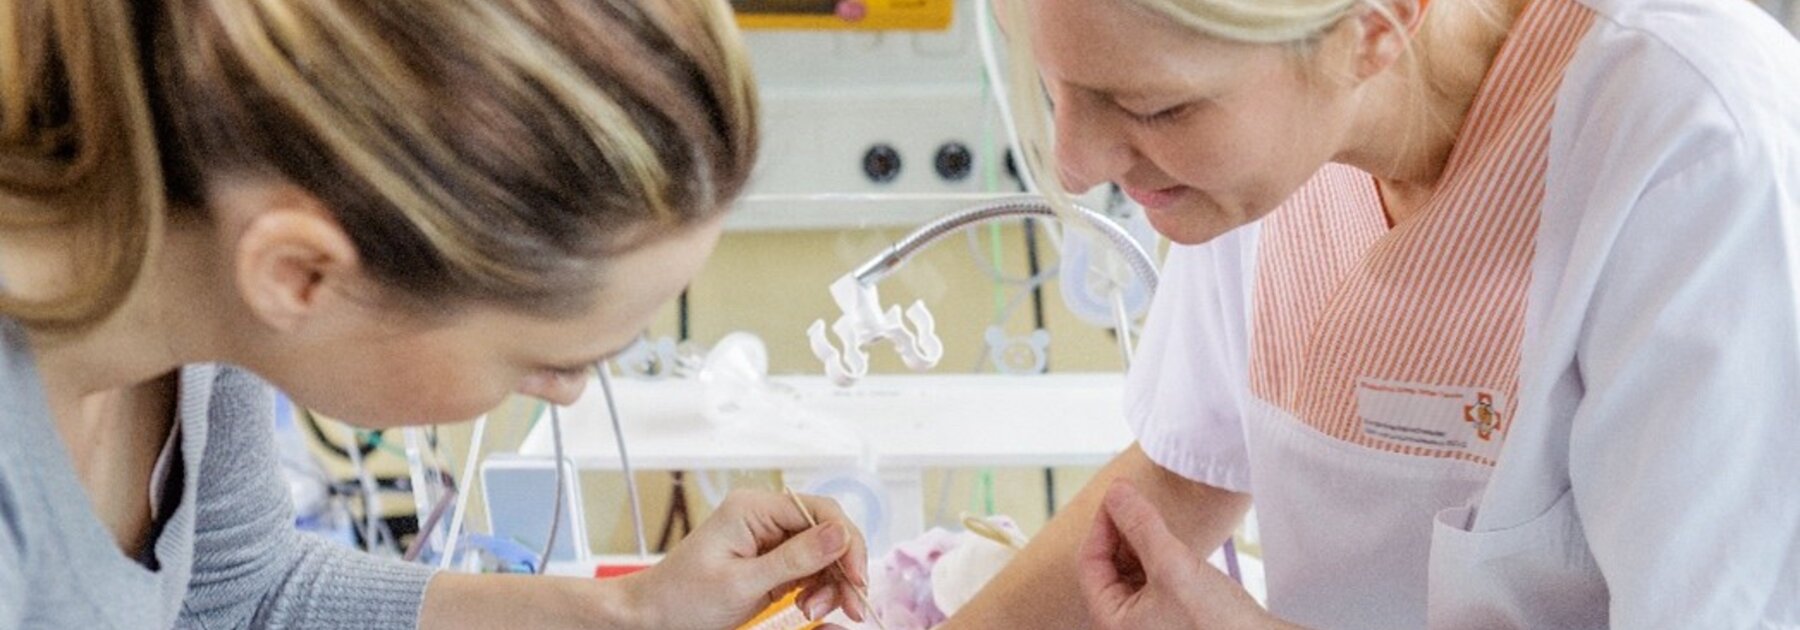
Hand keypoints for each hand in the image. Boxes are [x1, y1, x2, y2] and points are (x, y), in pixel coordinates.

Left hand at [619, 489, 869, 628]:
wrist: (652, 616)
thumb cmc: (682, 598)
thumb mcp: (742, 582)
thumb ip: (794, 559)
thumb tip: (838, 534)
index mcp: (754, 509)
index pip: (820, 511)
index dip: (845, 542)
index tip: (856, 578)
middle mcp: (765, 517)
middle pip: (827, 532)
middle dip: (842, 568)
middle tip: (852, 605)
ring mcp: (769, 539)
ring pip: (823, 553)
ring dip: (832, 583)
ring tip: (817, 610)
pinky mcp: (771, 561)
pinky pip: (810, 569)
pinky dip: (818, 589)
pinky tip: (810, 606)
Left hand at [1078, 481, 1274, 629]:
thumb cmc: (1216, 624)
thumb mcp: (1172, 565)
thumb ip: (1140, 525)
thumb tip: (1116, 492)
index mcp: (1111, 622)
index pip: (1089, 564)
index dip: (1102, 524)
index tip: (1119, 496)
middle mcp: (1126, 626)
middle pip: (1109, 567)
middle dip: (1122, 532)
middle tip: (1138, 501)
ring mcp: (1150, 624)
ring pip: (1133, 573)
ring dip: (1142, 543)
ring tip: (1157, 520)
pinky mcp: (1174, 620)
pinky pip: (1155, 582)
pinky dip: (1159, 559)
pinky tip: (1174, 545)